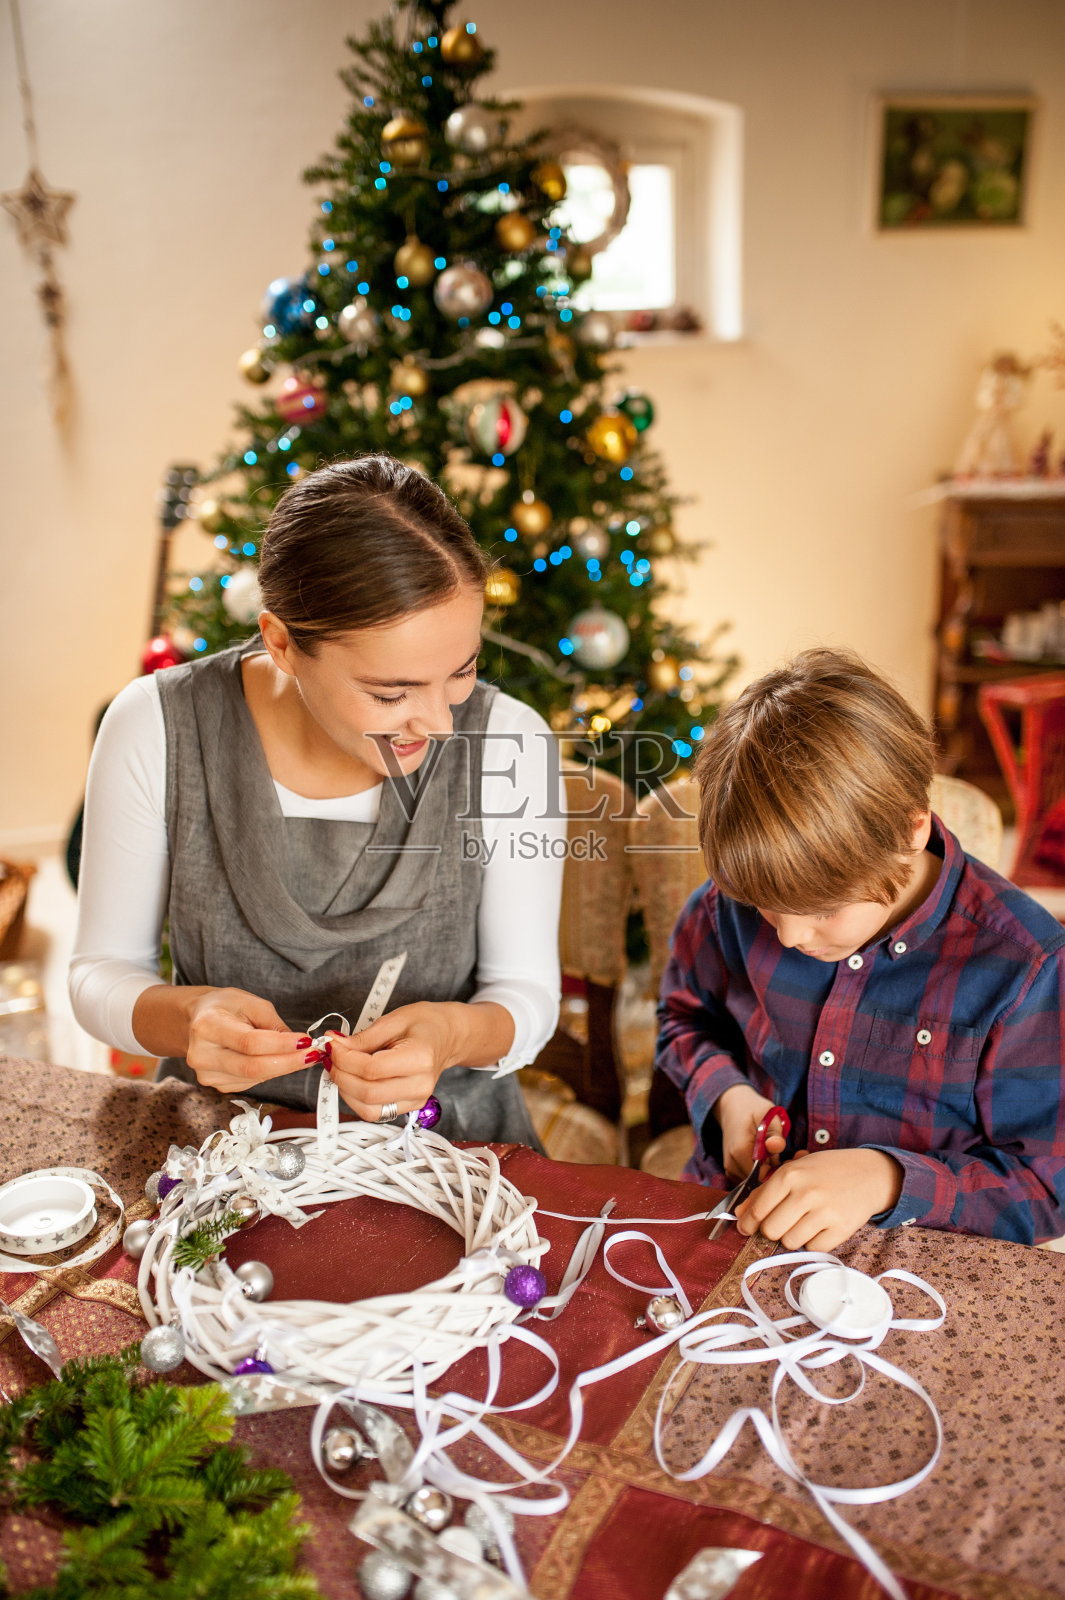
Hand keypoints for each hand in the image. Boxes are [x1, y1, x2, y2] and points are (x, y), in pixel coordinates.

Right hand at [184, 988, 306, 1092]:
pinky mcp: (216, 1084)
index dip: (281, 1045)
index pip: (250, 1042)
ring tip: (300, 1055)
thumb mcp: (250, 1002)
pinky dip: (269, 1072)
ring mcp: (206, 1073)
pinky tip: (275, 1060)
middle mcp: (201, 1054)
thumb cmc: (224, 1007)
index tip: (306, 1041)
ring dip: (282, 1068)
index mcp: (207, 1025)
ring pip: (254, 1078)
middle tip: (312, 1055)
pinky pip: (250, 1082)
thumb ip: (273, 1024)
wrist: (196, 1020)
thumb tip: (298, 1044)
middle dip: (288, 1062)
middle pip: (252, 1067)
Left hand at [326, 1002, 459, 1121]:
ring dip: (346, 1090)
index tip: (333, 1045)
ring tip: (341, 1069)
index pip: (371, 1069)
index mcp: (420, 1058)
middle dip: (341, 1075)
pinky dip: (357, 1099)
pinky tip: (353, 1080)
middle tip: (333, 1057)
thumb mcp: (395, 1019)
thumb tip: (337, 1046)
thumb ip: (364, 1037)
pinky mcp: (409, 1107)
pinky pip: (375, 1112)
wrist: (448, 1036)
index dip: (345, 1059)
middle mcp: (420, 1085)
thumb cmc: (426, 1024)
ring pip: (368, 1109)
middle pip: (368, 1093)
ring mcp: (416, 1100)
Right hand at [714, 1083, 787, 1180]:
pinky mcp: (732, 1171)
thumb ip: (774, 1132)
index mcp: (740, 1151)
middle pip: (761, 1182)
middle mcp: (732, 1164)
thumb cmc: (752, 1109)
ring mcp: (731, 1169)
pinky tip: (771, 1159)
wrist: (732, 1107)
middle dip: (778, 1172)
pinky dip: (763, 1172)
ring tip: (781, 1155)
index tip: (793, 1159)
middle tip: (794, 1156)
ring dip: (771, 1172)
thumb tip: (777, 1146)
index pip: (764, 1177)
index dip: (781, 1171)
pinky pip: (752, 1180)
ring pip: (757, 1182)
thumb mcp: (767, 1114)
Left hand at [735, 1147, 903, 1252]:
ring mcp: (825, 1212)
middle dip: (772, 1230)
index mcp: (790, 1174)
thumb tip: (740, 1214)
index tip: (746, 1227)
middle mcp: (806, 1193)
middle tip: (781, 1222)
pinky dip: (812, 1242)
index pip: (758, 1209)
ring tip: (803, 1222)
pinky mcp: (841, 1229)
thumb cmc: (826, 1171)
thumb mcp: (795, 1170)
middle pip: (771, 1230)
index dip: (748, 1222)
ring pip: (790, 1242)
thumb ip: (765, 1191)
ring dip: (793, 1236)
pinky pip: (813, 1249)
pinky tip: (819, 1227)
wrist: (869, 1174)